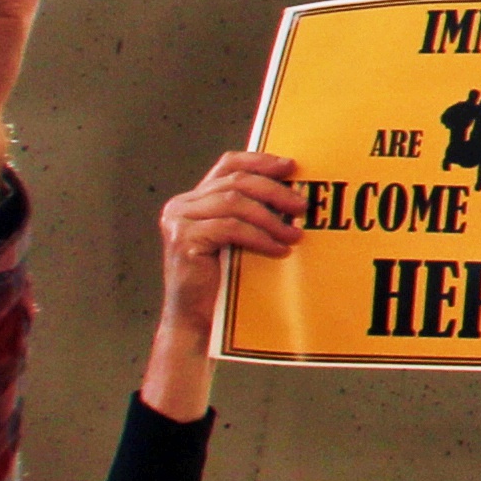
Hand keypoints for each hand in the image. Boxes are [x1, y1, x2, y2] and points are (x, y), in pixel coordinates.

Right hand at [158, 152, 304, 325]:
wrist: (197, 319)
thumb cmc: (222, 281)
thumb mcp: (238, 239)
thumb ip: (251, 214)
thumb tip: (294, 193)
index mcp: (194, 199)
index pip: (228, 164)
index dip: (260, 161)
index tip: (290, 166)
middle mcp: (181, 205)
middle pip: (236, 182)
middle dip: (274, 190)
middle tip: (302, 205)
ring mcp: (178, 221)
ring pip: (235, 203)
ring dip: (271, 218)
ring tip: (294, 233)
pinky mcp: (183, 239)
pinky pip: (231, 228)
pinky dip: (261, 237)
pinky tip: (279, 249)